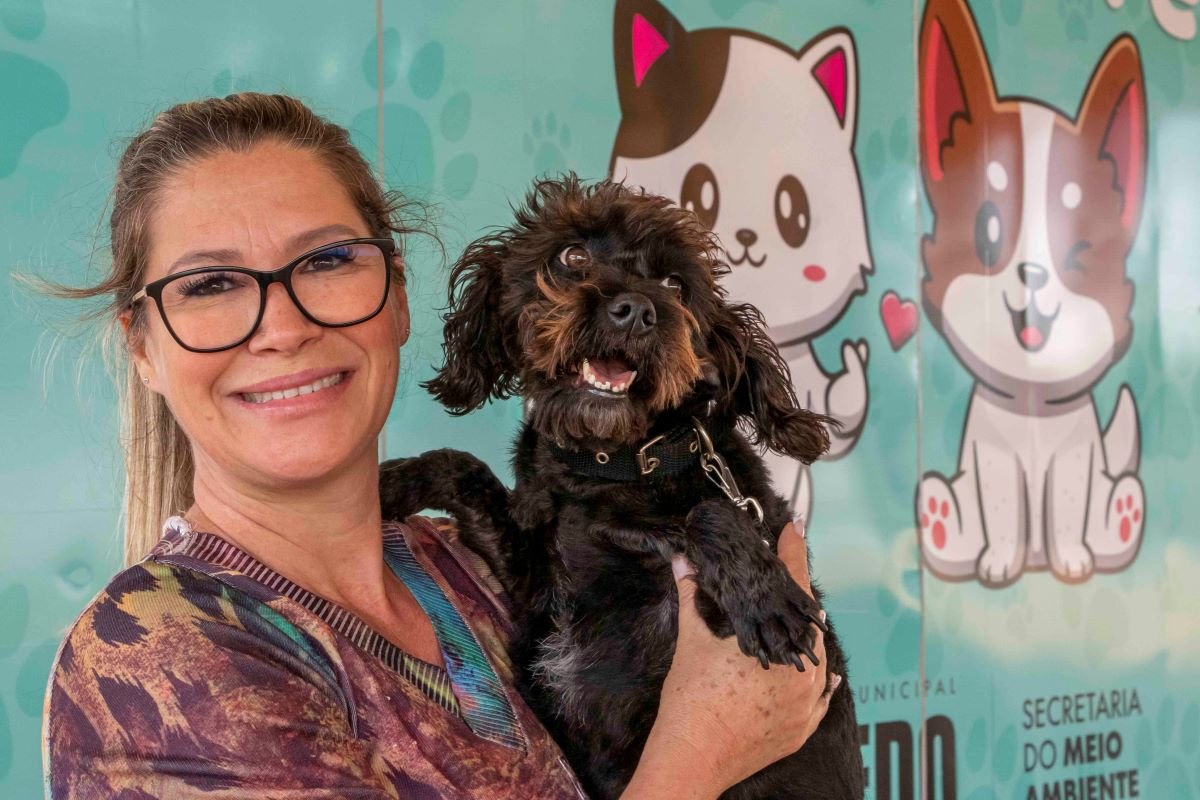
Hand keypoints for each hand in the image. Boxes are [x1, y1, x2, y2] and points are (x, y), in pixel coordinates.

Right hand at [621, 521, 838, 798]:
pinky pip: (821, 696)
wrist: (693, 757)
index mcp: (779, 645)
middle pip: (807, 623)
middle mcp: (802, 672)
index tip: (794, 530)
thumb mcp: (691, 641)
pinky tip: (820, 669)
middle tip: (783, 575)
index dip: (792, 554)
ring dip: (804, 637)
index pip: (791, 587)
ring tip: (790, 619)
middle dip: (794, 599)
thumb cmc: (692, 700)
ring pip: (816, 658)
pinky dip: (819, 679)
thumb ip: (690, 596)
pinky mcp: (803, 729)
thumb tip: (682, 562)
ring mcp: (806, 703)